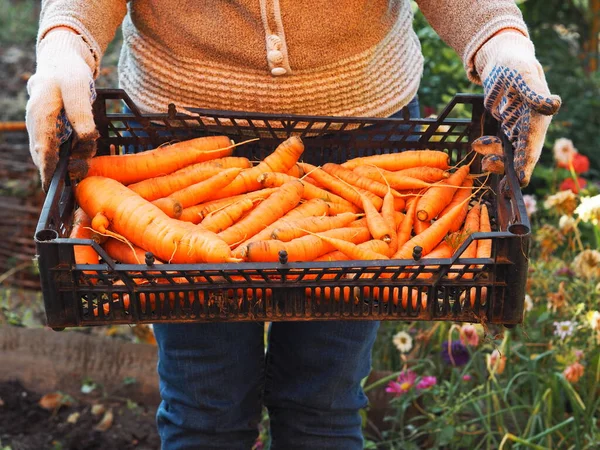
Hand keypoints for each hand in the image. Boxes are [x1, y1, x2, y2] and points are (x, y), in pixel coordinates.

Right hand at [25, 28, 98, 190]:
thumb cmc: (69, 74)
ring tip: (84, 155)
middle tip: (78, 171)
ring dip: (68, 160)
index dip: (48, 169)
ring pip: (51, 153)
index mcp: (40, 114)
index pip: (42, 148)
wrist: (61, 63)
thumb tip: (86, 138)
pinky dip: (68, 154)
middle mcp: (36, 124)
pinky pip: (56, 148)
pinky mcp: (49, 129)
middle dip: (61, 168)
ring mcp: (41, 128)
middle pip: (44, 155)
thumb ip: (81, 114)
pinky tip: (82, 152)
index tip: (52, 186)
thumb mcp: (78, 89)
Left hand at [475, 30, 560, 186]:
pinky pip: (497, 147)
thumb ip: (535, 93)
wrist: (503, 62)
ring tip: (478, 146)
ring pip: (508, 154)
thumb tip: (554, 105)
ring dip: (493, 158)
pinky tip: (477, 146)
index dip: (526, 164)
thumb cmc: (515, 66)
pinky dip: (487, 150)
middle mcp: (529, 129)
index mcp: (537, 119)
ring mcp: (516, 130)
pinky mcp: (504, 129)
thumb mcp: (523, 76)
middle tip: (489, 166)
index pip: (532, 146)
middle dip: (507, 168)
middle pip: (521, 156)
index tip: (519, 179)